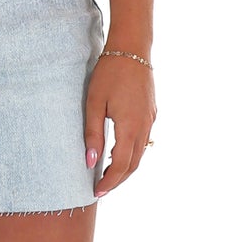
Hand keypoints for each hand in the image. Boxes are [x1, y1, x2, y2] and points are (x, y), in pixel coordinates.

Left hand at [85, 54, 155, 197]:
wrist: (132, 49)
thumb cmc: (109, 73)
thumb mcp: (94, 104)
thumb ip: (92, 134)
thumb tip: (90, 162)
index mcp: (130, 127)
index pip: (121, 165)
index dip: (109, 182)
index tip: (96, 192)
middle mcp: (144, 127)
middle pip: (134, 164)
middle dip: (118, 180)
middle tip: (101, 189)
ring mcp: (150, 120)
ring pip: (140, 154)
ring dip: (125, 168)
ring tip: (108, 176)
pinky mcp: (151, 113)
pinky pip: (143, 141)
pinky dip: (132, 153)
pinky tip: (118, 153)